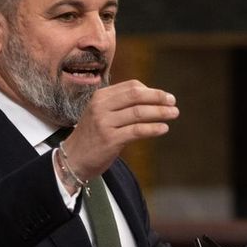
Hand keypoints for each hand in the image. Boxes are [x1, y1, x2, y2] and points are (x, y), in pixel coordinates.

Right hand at [60, 80, 178, 185]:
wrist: (73, 159)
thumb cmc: (92, 136)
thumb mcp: (101, 113)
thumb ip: (120, 104)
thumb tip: (151, 97)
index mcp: (100, 97)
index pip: (131, 87)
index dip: (151, 90)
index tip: (165, 97)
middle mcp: (101, 107)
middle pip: (136, 96)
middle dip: (158, 97)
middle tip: (173, 102)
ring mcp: (104, 123)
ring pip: (139, 113)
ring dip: (160, 112)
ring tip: (173, 114)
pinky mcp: (110, 140)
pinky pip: (136, 131)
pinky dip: (153, 128)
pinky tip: (163, 128)